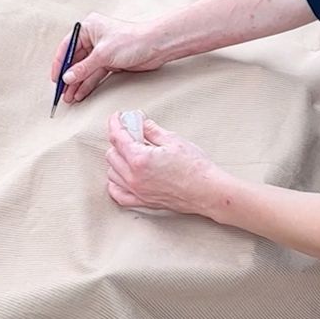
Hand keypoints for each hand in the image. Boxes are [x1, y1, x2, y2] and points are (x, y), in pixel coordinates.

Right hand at [50, 13, 167, 103]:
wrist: (156, 46)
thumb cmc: (131, 41)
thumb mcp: (103, 55)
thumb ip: (83, 68)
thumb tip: (67, 78)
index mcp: (89, 28)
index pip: (67, 46)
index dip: (59, 63)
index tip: (55, 78)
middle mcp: (94, 38)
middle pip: (75, 60)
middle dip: (69, 77)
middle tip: (61, 92)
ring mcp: (102, 51)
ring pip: (85, 69)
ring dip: (77, 83)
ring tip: (69, 98)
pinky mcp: (110, 61)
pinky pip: (95, 74)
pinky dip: (88, 83)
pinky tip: (81, 94)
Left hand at [104, 112, 231, 215]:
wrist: (207, 191)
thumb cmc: (194, 167)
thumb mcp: (173, 140)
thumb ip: (151, 130)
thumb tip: (140, 121)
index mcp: (140, 159)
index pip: (117, 137)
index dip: (115, 123)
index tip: (117, 116)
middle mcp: (134, 177)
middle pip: (112, 154)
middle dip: (119, 140)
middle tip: (132, 133)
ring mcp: (137, 191)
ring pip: (112, 173)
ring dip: (118, 160)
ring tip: (131, 152)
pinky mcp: (142, 202)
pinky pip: (117, 193)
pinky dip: (116, 183)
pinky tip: (123, 175)